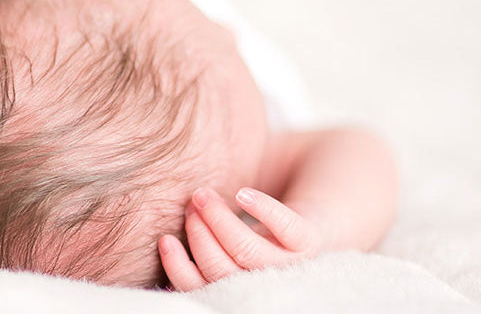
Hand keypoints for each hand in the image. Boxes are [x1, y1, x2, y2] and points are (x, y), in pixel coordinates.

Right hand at [158, 187, 322, 291]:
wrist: (323, 208)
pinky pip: (287, 228)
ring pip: (247, 251)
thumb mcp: (231, 234)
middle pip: (221, 269)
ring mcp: (293, 261)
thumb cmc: (264, 225)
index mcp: (244, 283)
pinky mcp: (312, 237)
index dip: (179, 268)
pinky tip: (242, 194)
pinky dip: (263, 210)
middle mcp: (268, 280)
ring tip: (203, 194)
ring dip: (219, 220)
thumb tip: (157, 226)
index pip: (203, 287)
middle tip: (189, 205)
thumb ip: (204, 236)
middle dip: (198, 236)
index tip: (164, 239)